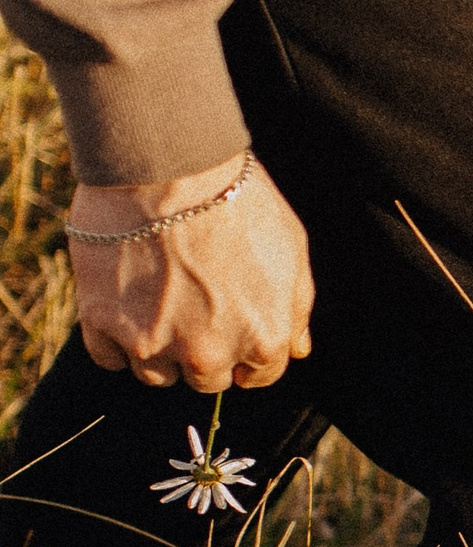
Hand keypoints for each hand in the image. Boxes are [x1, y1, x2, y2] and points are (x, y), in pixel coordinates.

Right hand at [70, 157, 315, 393]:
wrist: (168, 167)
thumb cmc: (236, 202)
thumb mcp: (291, 250)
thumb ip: (295, 309)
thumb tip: (296, 349)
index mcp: (261, 338)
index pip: (259, 375)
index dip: (248, 353)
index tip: (234, 329)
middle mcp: (207, 353)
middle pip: (206, 379)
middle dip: (204, 351)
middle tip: (195, 306)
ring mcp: (151, 343)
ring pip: (155, 375)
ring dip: (160, 349)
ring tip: (160, 300)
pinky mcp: (102, 325)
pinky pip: (108, 358)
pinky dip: (116, 339)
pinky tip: (127, 304)